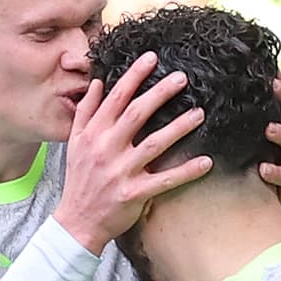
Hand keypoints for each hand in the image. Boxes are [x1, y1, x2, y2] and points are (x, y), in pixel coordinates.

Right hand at [52, 52, 208, 250]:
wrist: (76, 222)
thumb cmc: (79, 181)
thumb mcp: (74, 143)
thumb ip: (85, 112)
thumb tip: (98, 83)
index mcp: (93, 134)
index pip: (116, 98)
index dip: (134, 76)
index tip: (152, 58)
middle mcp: (106, 149)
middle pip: (137, 113)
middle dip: (160, 93)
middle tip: (182, 78)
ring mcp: (121, 172)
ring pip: (155, 144)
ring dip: (179, 127)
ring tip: (199, 114)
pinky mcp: (134, 193)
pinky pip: (165, 180)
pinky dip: (186, 171)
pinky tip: (206, 162)